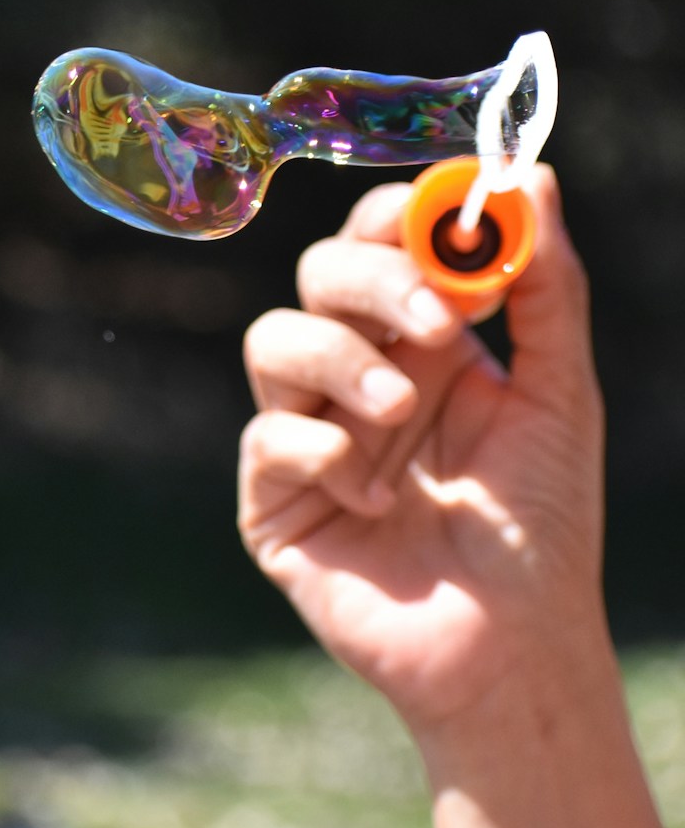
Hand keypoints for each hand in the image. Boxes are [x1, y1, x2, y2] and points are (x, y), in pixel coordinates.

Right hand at [237, 165, 605, 735]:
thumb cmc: (544, 529)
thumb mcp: (559, 394)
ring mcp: (308, 437)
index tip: (459, 229)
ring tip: (401, 412)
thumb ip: (545, 289)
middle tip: (444, 325)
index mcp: (421, 345)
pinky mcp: (274, 503)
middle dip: (374, 283)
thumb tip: (530, 178)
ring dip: (341, 358)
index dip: (403, 220)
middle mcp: (356, 379)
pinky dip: (323, 450)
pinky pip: (268, 439)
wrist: (515, 648)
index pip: (380, 244)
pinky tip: (376, 497)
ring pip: (271, 342)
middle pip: (316, 274)